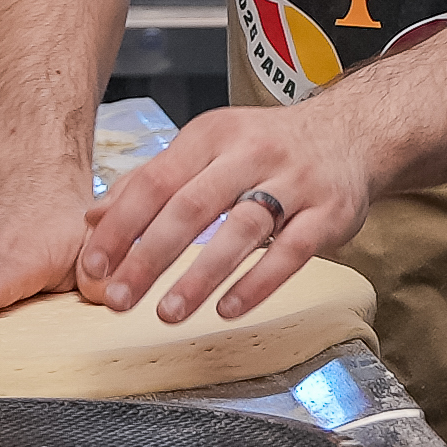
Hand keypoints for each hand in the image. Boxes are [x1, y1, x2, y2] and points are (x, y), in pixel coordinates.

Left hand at [73, 102, 374, 323]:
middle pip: (193, 206)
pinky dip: (258, 282)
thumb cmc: (268, 147)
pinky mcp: (330, 212)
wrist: (352, 133)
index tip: (94, 267)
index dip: (121, 226)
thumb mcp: (209, 147)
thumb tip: (94, 218)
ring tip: (168, 313)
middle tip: (119, 299)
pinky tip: (228, 308)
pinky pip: (292, 251)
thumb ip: (153, 180)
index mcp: (214, 133)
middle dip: (150, 256)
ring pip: (242, 229)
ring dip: (201, 276)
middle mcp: (254, 151)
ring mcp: (296, 181)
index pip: (156, 180)